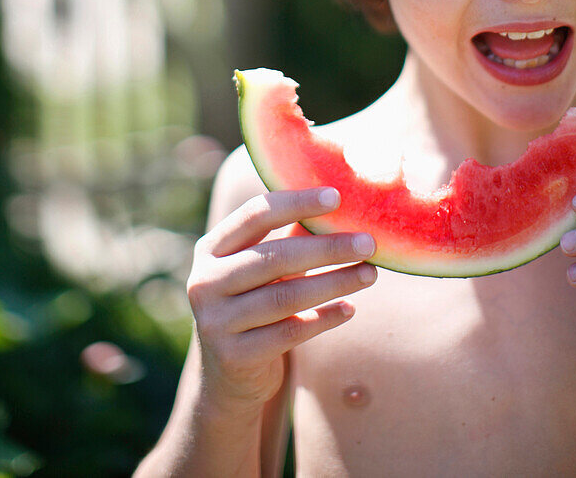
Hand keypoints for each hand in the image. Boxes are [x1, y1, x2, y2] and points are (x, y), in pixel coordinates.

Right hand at [186, 187, 376, 413]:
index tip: (337, 197)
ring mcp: (215, 321)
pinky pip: (289, 333)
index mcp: (211, 249)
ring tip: (370, 274)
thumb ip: (292, 237)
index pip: (255, 215)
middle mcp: (205, 282)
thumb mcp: (266, 269)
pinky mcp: (234, 357)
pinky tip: (350, 309)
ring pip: (285, 297)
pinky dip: (323, 319)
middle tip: (368, 243)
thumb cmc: (255, 306)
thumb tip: (338, 203)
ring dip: (334, 283)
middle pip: (275, 257)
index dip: (297, 203)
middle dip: (327, 248)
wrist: (229, 379)